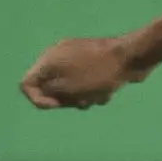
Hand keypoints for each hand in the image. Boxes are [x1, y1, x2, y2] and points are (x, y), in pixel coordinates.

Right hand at [20, 35, 153, 109]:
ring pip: (71, 87)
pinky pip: (88, 82)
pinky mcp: (97, 61)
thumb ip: (47, 92)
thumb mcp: (66, 88)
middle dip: (65, 99)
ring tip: (97, 96)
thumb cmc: (97, 74)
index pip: (27, 83)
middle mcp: (60, 55)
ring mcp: (80, 56)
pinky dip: (95, 90)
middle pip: (50, 87)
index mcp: (48, 58)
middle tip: (80, 101)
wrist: (134, 57)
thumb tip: (44, 92)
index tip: (56, 105)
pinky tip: (108, 91)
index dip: (38, 99)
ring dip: (83, 97)